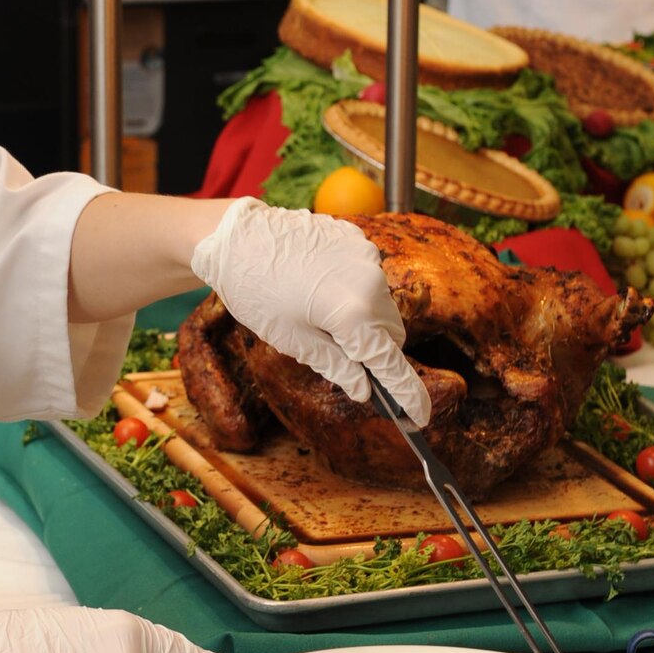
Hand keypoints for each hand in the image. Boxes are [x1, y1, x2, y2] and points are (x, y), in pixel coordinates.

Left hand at [190, 198, 431, 423]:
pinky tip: (318, 285)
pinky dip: (354, 289)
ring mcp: (366, 254)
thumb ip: (336, 366)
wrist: (234, 237)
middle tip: (340, 352)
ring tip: (318, 311)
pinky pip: (367, 275)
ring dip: (364, 317)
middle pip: (391, 333)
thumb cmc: (256, 291)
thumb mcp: (292, 340)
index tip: (419, 416)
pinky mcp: (356, 237)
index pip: (391, 362)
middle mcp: (370, 281)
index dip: (407, 393)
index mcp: (354, 313)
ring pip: (381, 303)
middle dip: (374, 350)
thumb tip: (363, 390)